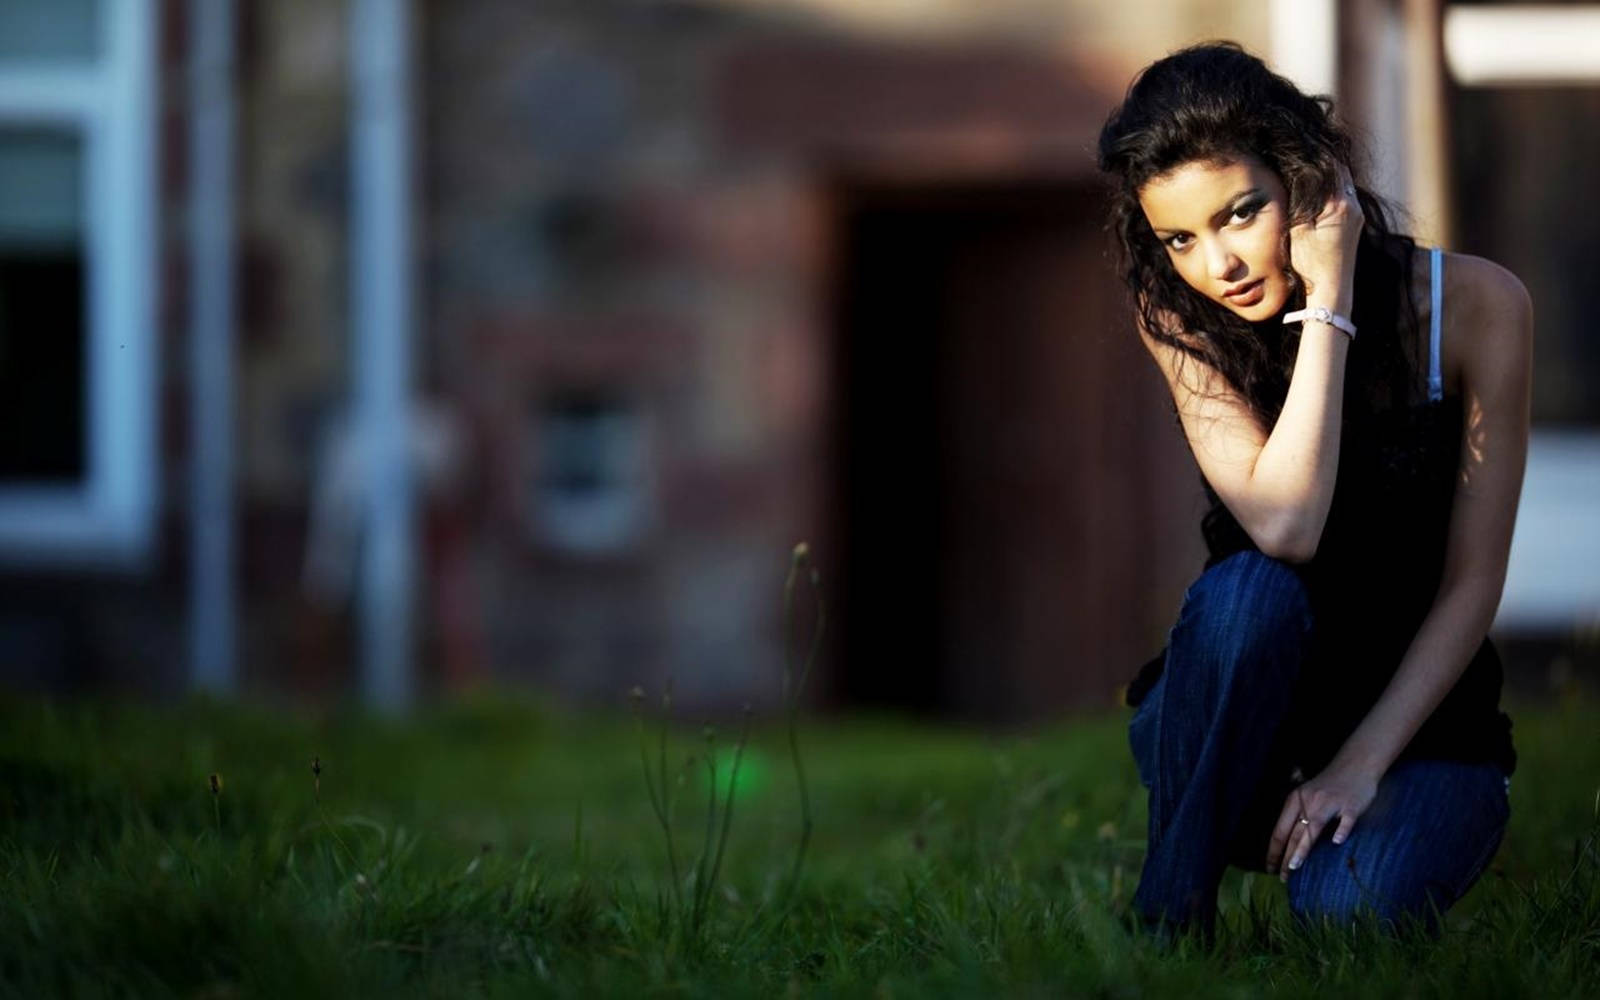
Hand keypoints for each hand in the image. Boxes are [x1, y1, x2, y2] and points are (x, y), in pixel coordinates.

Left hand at [1264, 758, 1379, 879]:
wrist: (1356, 764)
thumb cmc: (1330, 785)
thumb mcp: (1307, 795)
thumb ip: (1297, 815)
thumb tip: (1286, 845)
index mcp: (1296, 800)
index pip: (1280, 830)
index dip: (1273, 850)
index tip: (1269, 868)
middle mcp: (1310, 801)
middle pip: (1293, 833)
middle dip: (1284, 857)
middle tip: (1282, 878)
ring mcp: (1331, 803)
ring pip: (1312, 828)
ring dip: (1302, 848)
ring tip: (1294, 867)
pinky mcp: (1351, 806)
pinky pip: (1345, 821)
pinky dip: (1341, 831)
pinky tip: (1336, 843)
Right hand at [1287, 161, 1363, 309]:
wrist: (1332, 290)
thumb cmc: (1312, 263)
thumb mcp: (1299, 229)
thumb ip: (1302, 201)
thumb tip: (1300, 177)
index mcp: (1339, 204)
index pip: (1330, 167)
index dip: (1317, 154)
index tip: (1304, 144)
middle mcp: (1354, 206)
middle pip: (1340, 172)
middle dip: (1325, 161)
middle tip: (1308, 150)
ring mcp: (1358, 216)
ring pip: (1345, 184)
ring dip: (1330, 175)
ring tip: (1312, 167)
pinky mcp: (1357, 225)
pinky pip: (1347, 197)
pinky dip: (1335, 189)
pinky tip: (1321, 191)